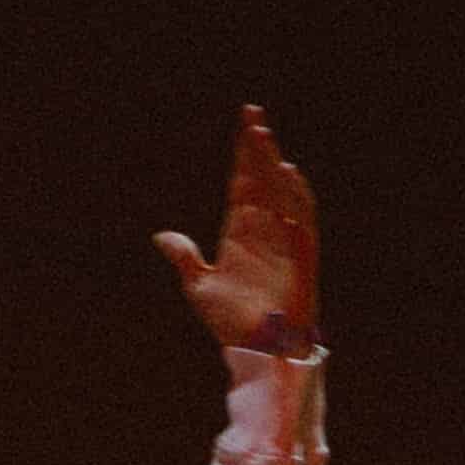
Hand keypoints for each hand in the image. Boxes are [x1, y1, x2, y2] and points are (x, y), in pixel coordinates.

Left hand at [154, 102, 321, 356]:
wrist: (258, 351)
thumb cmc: (232, 323)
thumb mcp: (199, 287)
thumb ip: (185, 258)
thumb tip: (162, 235)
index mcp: (240, 231)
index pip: (242, 182)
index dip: (243, 153)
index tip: (243, 123)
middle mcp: (264, 229)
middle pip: (262, 178)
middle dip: (258, 147)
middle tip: (253, 112)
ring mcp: (284, 239)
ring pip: (282, 191)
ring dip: (272, 164)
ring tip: (261, 135)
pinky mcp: (300, 255)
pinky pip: (302, 219)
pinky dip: (296, 196)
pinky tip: (285, 174)